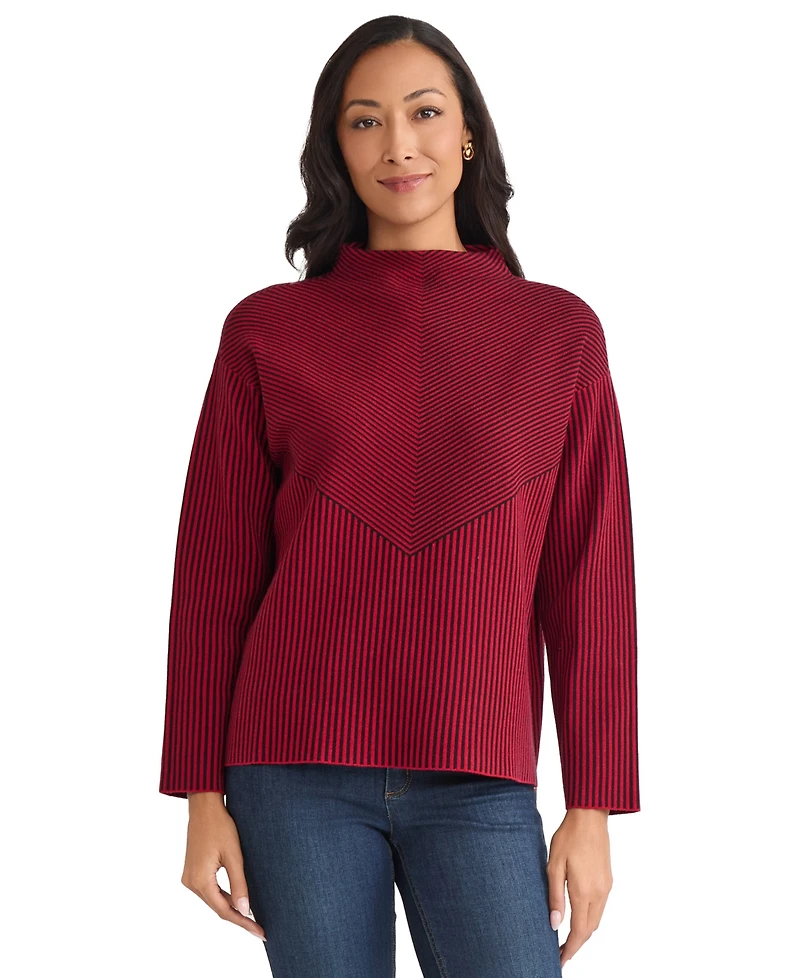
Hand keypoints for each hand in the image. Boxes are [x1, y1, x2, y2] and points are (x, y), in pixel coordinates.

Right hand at [181, 793, 265, 941]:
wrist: (204, 807)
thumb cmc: (220, 827)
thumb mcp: (234, 856)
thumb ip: (239, 884)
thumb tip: (245, 911)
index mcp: (200, 881)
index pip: (224, 911)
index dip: (243, 923)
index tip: (260, 932)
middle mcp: (191, 883)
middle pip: (217, 908)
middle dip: (239, 918)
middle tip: (260, 929)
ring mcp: (189, 878)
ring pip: (213, 900)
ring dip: (231, 909)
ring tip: (252, 919)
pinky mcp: (192, 871)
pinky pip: (209, 891)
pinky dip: (223, 897)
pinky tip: (237, 902)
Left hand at [547, 808, 611, 966]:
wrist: (590, 817)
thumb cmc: (568, 837)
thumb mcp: (554, 865)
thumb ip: (555, 896)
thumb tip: (554, 924)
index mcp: (584, 891)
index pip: (579, 931)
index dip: (570, 949)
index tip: (560, 960)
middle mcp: (599, 893)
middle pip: (590, 929)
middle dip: (576, 945)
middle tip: (561, 953)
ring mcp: (606, 887)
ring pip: (596, 920)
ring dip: (584, 932)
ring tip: (567, 939)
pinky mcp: (608, 880)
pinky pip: (600, 907)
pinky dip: (590, 919)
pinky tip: (579, 917)